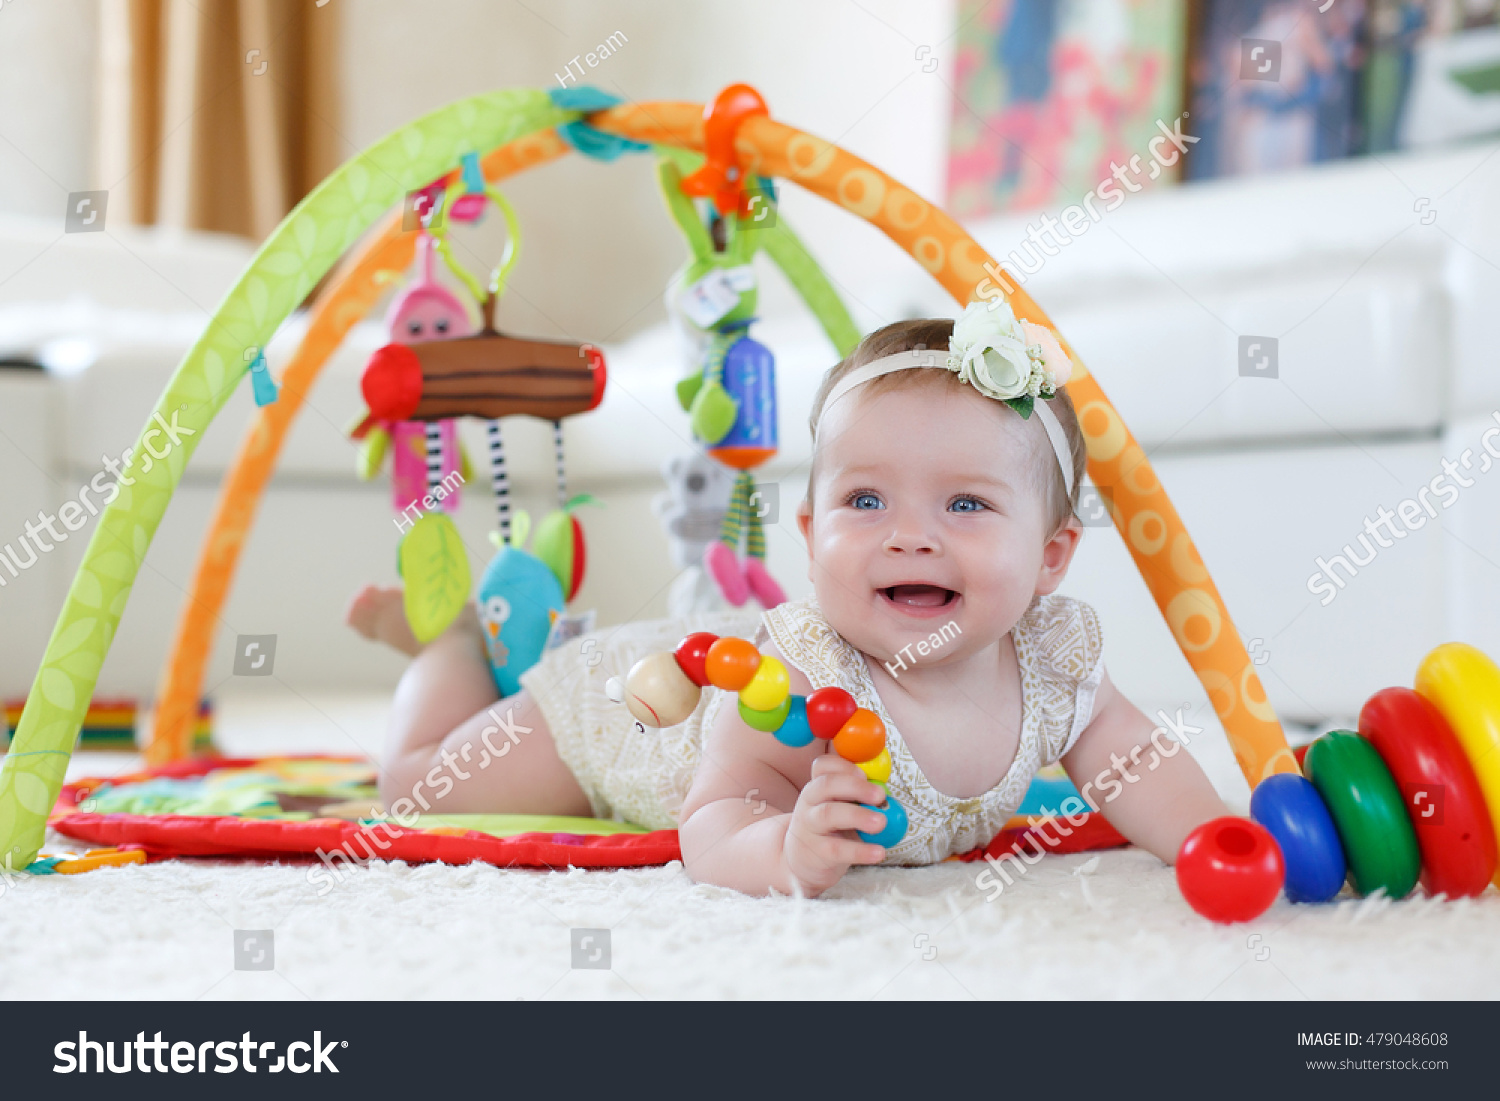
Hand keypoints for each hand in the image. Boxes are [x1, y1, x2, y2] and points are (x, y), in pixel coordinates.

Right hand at [781, 753, 888, 895]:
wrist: (802, 862)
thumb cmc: (830, 828)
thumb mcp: (840, 807)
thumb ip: (860, 797)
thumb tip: (888, 794)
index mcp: (818, 786)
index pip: (822, 766)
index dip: (843, 766)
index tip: (864, 773)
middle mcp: (810, 802)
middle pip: (826, 785)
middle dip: (856, 786)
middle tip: (881, 795)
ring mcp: (810, 826)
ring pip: (829, 814)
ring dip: (858, 816)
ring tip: (882, 823)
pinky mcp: (816, 852)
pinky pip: (837, 849)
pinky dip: (860, 851)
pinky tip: (879, 852)